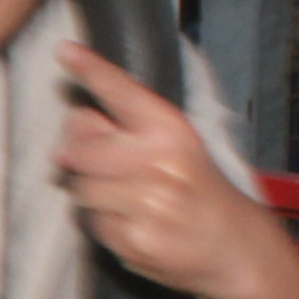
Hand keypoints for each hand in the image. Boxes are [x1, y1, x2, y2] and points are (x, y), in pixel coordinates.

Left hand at [56, 41, 261, 298]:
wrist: (235, 248)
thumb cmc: (196, 189)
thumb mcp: (176, 147)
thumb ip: (129, 128)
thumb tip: (71, 120)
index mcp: (172, 131)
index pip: (122, 93)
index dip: (91, 70)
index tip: (63, 50)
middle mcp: (159, 163)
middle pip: (79, 147)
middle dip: (78, 154)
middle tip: (100, 162)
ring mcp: (147, 205)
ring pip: (79, 187)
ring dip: (89, 190)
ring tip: (123, 196)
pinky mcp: (135, 240)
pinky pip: (90, 222)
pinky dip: (100, 221)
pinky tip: (130, 221)